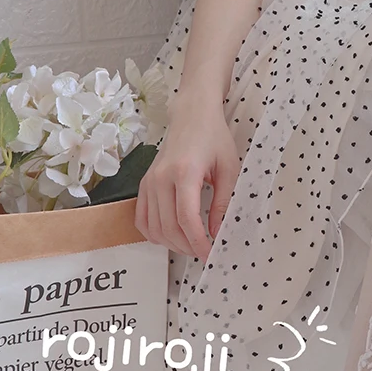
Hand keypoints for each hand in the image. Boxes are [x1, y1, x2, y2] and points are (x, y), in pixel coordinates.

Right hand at [135, 99, 239, 258]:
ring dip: (173, 244)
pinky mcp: (144, 185)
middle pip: (169, 228)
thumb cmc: (214, 139)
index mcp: (184, 172)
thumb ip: (224, 203)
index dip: (199, 243)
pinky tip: (171, 237)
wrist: (192, 116)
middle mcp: (161, 178)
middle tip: (205, 252)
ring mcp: (149, 182)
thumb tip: (219, 234)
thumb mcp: (229, 170)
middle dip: (188, 247)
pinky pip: (142, 219)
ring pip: (155, 228)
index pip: (187, 219)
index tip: (210, 255)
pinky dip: (155, 234)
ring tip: (192, 246)